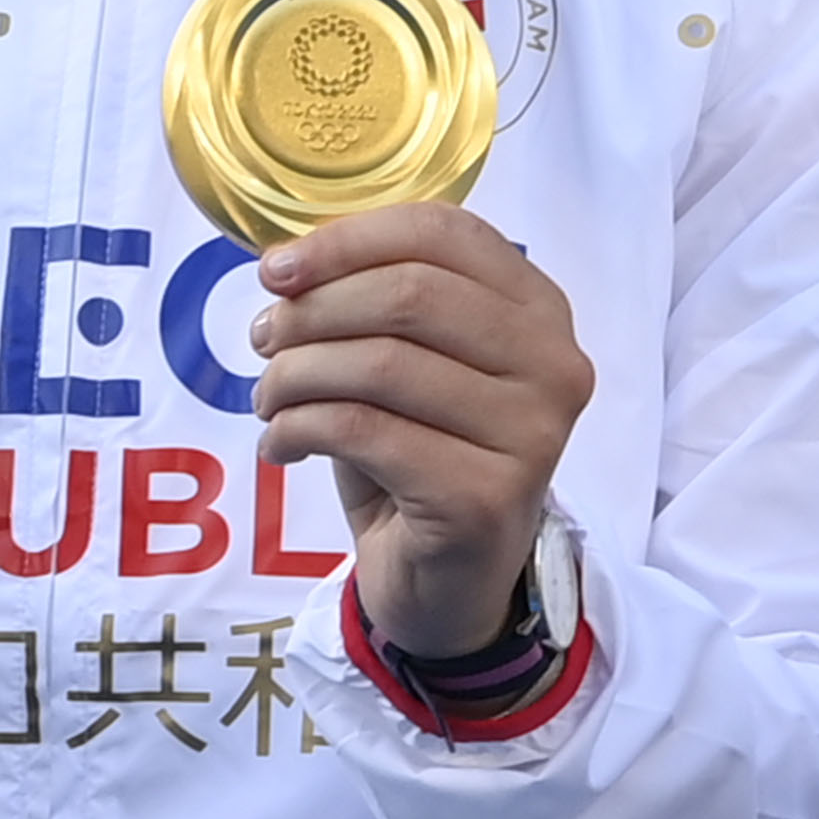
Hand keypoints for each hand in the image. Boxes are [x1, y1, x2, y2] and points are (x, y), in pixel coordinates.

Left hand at [247, 200, 594, 658]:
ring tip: (268, 400)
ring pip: (380, 364)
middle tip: (264, 341)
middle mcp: (555, 365)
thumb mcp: (407, 363)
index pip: (444, 236)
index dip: (349, 241)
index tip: (276, 271)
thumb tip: (287, 264)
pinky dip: (298, 429)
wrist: (448, 583)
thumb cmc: (421, 457)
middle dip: (313, 311)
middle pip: (409, 295)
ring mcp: (531, 435)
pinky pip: (363, 432)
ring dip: (295, 376)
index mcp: (540, 310)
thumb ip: (373, 302)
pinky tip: (281, 445)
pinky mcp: (486, 497)